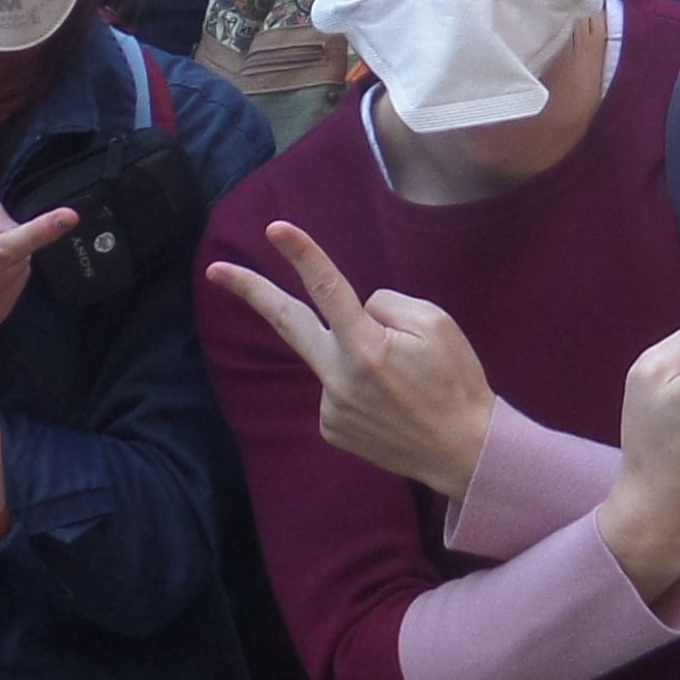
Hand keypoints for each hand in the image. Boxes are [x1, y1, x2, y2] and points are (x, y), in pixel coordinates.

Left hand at [207, 221, 499, 499]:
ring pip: (333, 356)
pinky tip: (388, 403)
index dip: (302, 255)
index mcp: (367, 348)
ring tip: (403, 382)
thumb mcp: (437, 324)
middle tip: (215, 270)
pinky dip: (358, 384)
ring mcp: (331, 407)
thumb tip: (356, 310)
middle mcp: (339, 378)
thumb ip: (387, 305)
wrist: (463, 451)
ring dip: (356, 354)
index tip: (275, 228)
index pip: (328, 289)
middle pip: (288, 322)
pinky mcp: (332, 428)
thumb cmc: (456, 382)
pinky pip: (338, 386)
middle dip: (251, 292)